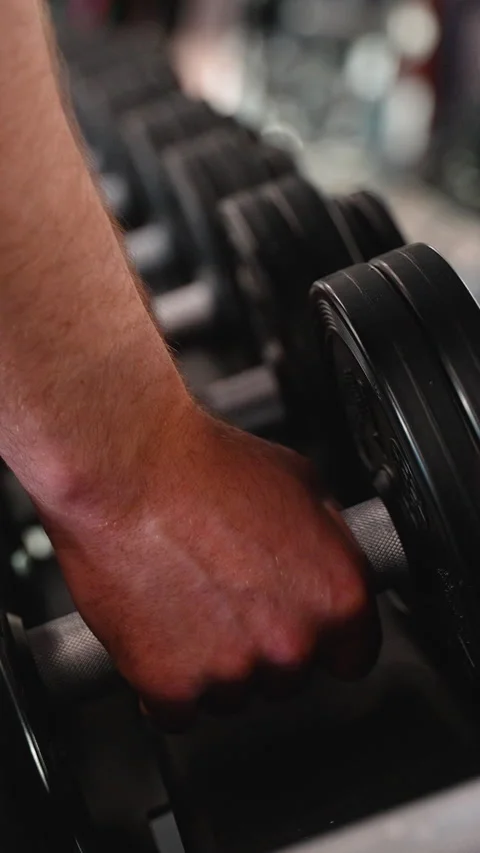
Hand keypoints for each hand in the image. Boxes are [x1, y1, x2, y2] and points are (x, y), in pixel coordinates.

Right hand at [38, 403, 378, 721]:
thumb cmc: (204, 469)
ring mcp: (232, 671)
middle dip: (263, 646)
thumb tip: (331, 566)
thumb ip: (330, 542)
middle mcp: (292, 643)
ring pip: (233, 695)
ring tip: (189, 603)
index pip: (354, 656)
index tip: (300, 627)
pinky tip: (162, 631)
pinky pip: (178, 710)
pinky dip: (167, 683)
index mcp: (336, 596)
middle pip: (289, 677)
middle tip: (230, 597)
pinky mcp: (171, 686)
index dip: (325, 639)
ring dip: (214, 664)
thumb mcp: (301, 483)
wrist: (127, 473)